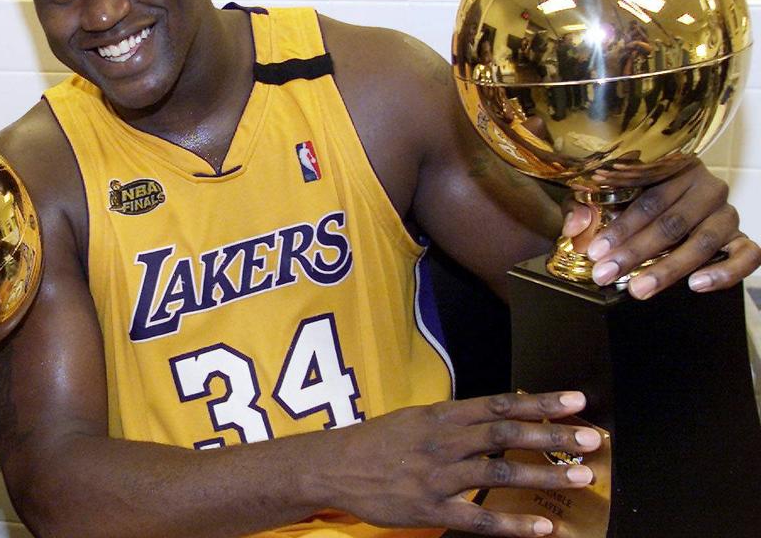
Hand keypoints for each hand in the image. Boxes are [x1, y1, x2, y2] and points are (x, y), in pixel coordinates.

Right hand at [332, 392, 599, 536]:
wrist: (333, 468)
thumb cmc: (377, 442)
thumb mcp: (415, 419)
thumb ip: (457, 420)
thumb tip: (502, 414)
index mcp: (440, 417)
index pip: (498, 405)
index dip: (539, 403)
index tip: (576, 401)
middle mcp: (443, 443)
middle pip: (506, 435)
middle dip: (553, 436)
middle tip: (592, 439)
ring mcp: (436, 477)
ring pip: (499, 473)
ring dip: (544, 474)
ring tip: (582, 477)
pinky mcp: (429, 510)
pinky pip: (477, 518)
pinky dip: (512, 524)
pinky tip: (543, 528)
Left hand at [561, 159, 759, 297]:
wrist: (671, 204)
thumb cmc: (631, 197)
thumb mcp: (602, 196)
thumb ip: (584, 206)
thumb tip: (576, 225)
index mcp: (674, 169)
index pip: (648, 200)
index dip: (620, 228)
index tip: (595, 251)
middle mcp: (705, 188)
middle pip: (673, 223)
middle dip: (636, 252)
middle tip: (607, 274)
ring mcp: (726, 213)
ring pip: (704, 241)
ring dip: (670, 268)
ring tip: (641, 288)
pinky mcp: (741, 237)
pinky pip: (748, 255)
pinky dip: (726, 271)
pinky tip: (697, 285)